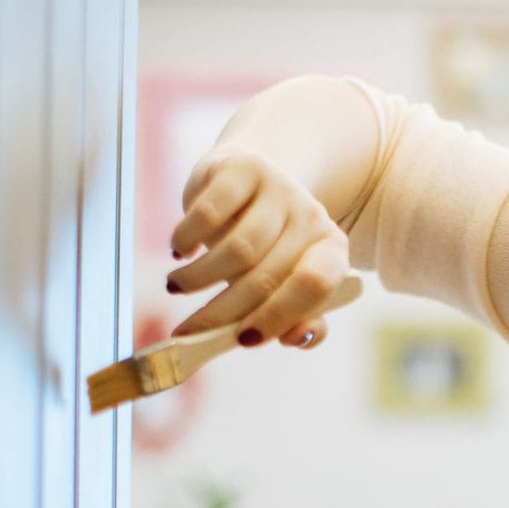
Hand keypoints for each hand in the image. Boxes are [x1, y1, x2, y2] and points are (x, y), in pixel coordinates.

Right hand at [166, 145, 352, 348]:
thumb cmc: (266, 248)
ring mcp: (280, 188)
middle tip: (188, 332)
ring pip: (237, 250)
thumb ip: (299, 321)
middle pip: (266, 278)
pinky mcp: (244, 167)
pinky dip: (188, 240)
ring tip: (177, 287)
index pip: (315, 286)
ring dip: (198, 279)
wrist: (250, 180)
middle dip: (221, 313)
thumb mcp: (284, 284)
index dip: (279, 317)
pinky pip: (209, 214)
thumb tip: (296, 339)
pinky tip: (179, 253)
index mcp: (332, 251)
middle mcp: (312, 217)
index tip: (242, 340)